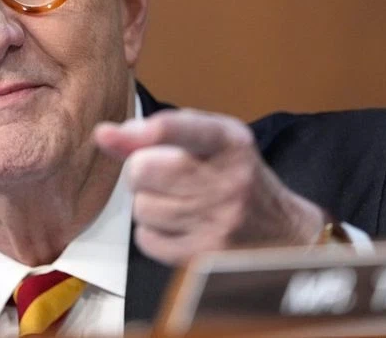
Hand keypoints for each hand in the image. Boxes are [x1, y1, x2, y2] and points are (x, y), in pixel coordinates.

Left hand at [94, 109, 325, 264]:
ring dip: (147, 203)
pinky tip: (178, 226)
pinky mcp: (206, 255)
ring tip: (177, 201)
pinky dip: (153, 232)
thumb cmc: (233, 177)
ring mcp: (219, 222)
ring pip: (141, 207)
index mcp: (231, 142)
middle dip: (139, 170)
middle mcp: (229, 180)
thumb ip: (156, 132)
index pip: (192, 130)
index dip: (159, 130)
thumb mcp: (208, 141)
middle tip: (160, 174)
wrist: (281, 231)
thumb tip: (104, 134)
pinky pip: (147, 239)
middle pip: (145, 169)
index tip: (133, 131)